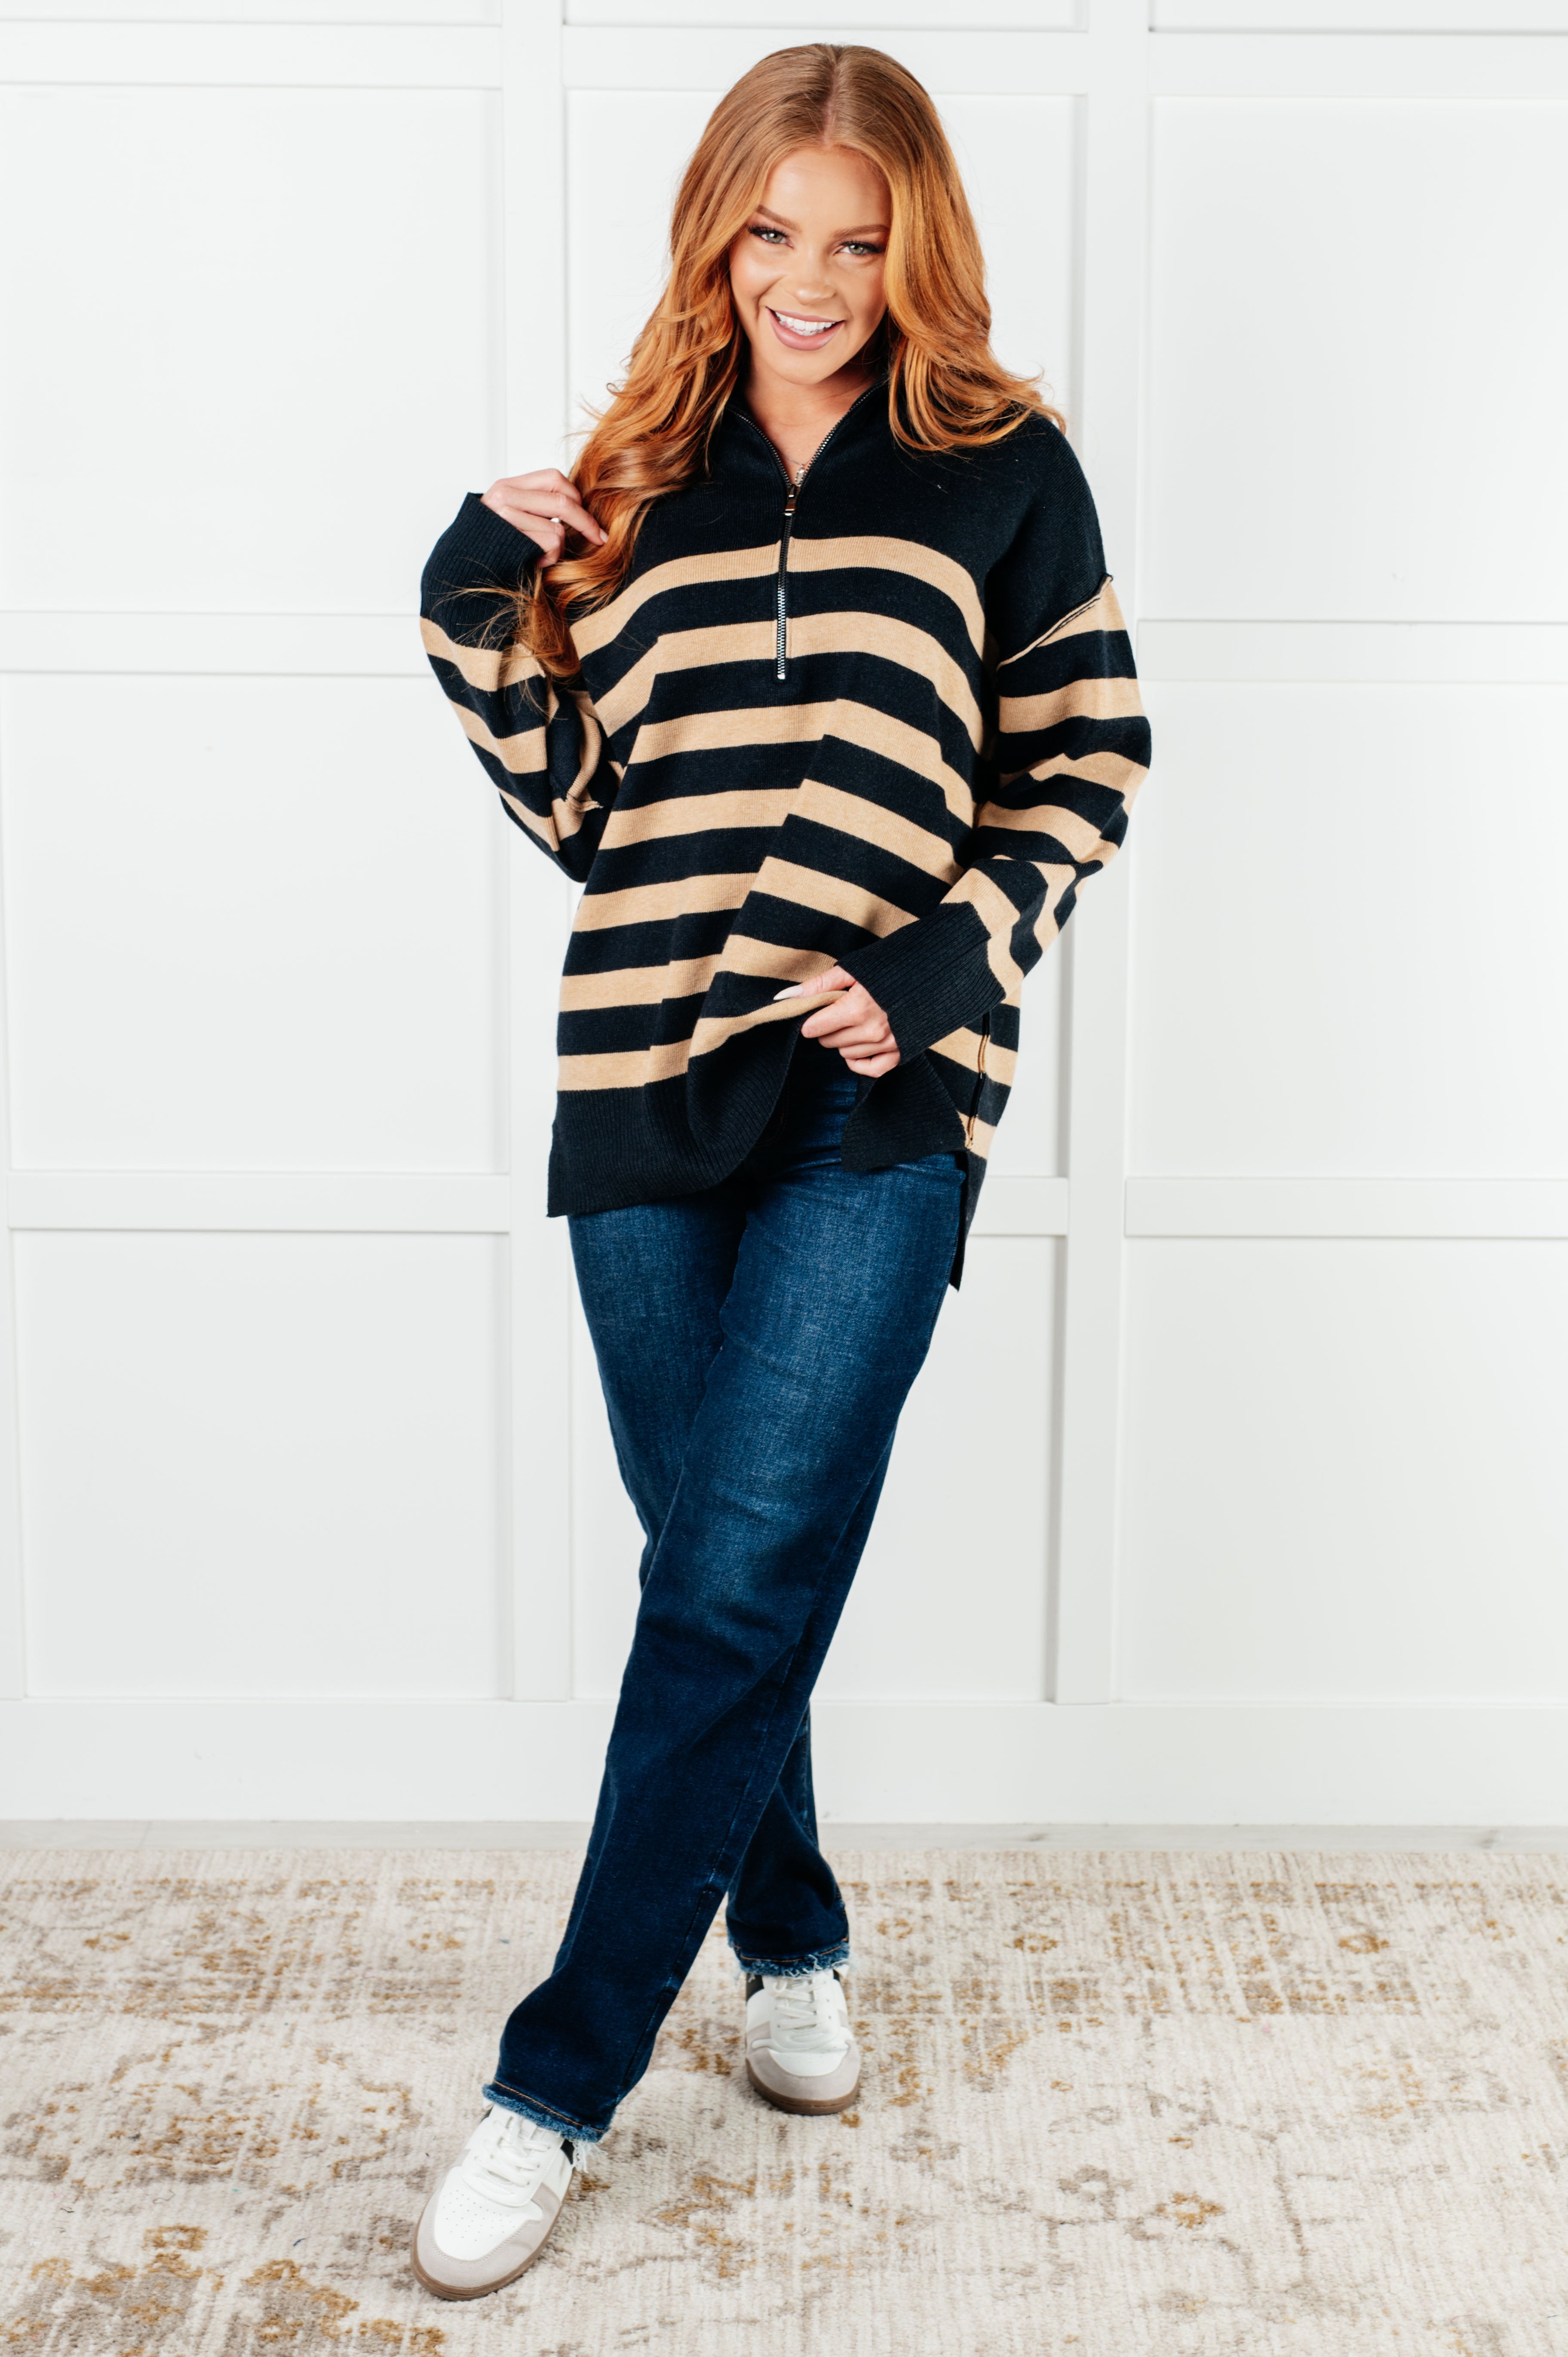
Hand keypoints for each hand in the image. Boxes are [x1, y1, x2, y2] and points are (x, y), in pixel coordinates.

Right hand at [480, 468, 606, 564]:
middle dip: (586, 522)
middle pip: (563, 500)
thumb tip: (579, 506)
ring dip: (559, 549)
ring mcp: (505, 515)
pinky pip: (551, 544)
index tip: (588, 516)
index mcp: (507, 486)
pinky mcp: (511, 537)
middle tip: (599, 539)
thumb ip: (536, 506)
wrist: (462, 571)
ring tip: (542, 556)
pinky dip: (549, 559)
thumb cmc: (493, 549)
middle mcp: (504, 495)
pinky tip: (534, 562)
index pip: (554, 478)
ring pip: (558, 527)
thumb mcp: (512, 517)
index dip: (576, 496)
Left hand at [774, 966, 900, 1077]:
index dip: (813, 1018)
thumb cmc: (889, 968)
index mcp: (857, 1008)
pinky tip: (857, 1048)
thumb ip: (818, 985)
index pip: (815, 1028)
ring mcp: (887, 1043)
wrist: (930, 974)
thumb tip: (785, 997)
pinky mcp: (900, 1052)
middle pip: (829, 1041)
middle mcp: (871, 1030)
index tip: (821, 1010)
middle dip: (828, 1028)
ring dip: (844, 1040)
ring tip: (856, 1021)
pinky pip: (871, 1069)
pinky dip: (860, 1062)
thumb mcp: (852, 970)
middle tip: (840, 1011)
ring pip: (846, 1054)